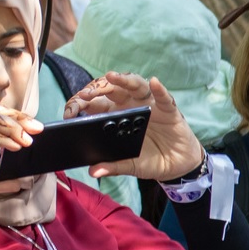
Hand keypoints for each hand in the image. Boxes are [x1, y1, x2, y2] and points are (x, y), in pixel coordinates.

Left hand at [63, 71, 203, 181]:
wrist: (178, 166)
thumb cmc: (152, 160)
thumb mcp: (131, 165)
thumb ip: (114, 166)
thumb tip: (94, 171)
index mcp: (116, 117)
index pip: (95, 104)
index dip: (82, 105)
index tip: (71, 112)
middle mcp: (131, 106)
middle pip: (112, 90)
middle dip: (98, 89)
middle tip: (86, 95)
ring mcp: (150, 105)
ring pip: (135, 86)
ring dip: (124, 80)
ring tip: (112, 77)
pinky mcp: (169, 110)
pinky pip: (164, 97)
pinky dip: (159, 89)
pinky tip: (154, 83)